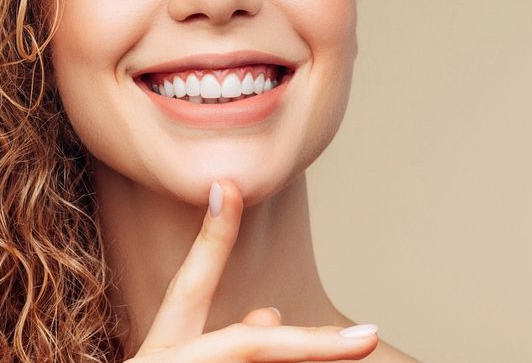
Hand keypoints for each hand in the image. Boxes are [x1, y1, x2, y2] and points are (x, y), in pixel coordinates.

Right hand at [125, 179, 379, 361]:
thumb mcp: (178, 361)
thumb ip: (229, 343)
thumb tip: (273, 313)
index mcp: (164, 351)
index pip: (191, 285)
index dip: (212, 238)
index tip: (227, 187)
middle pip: (250, 348)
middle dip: (314, 345)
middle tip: (367, 337)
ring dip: (304, 354)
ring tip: (330, 344)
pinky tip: (319, 350)